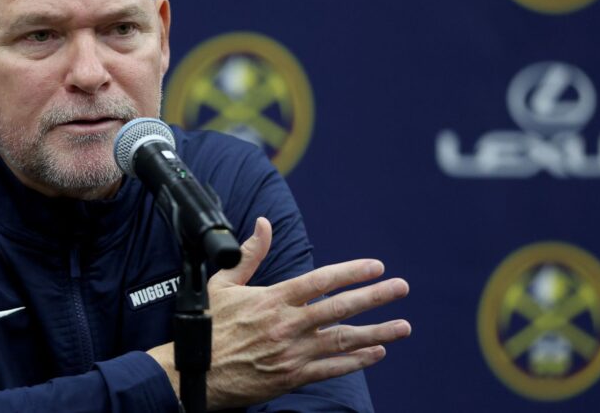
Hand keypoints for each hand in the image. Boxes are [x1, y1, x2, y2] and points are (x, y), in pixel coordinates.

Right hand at [148, 217, 410, 409]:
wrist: (196, 372)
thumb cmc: (209, 326)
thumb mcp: (223, 284)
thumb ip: (250, 254)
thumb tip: (264, 224)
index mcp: (273, 299)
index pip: (320, 280)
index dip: (351, 272)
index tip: (376, 266)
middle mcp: (288, 324)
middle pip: (340, 308)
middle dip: (375, 297)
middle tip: (401, 288)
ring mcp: (293, 352)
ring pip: (344, 340)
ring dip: (377, 332)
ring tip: (403, 326)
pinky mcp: (293, 376)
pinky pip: (333, 368)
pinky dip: (357, 360)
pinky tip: (377, 352)